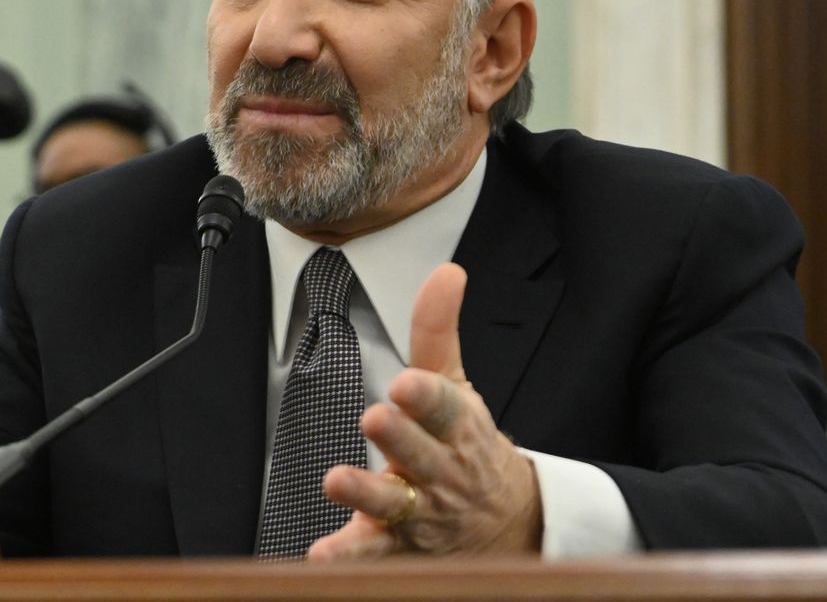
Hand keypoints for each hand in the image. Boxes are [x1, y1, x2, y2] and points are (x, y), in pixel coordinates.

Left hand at [307, 262, 542, 559]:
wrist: (507, 526)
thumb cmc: (467, 445)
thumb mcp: (457, 386)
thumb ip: (438, 330)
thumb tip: (447, 270)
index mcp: (455, 427)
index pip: (445, 408)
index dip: (428, 396)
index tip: (407, 383)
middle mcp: (440, 471)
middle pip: (421, 454)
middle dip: (402, 438)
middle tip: (377, 417)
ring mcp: (422, 513)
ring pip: (396, 505)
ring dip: (367, 494)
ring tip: (337, 481)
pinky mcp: (399, 547)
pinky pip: (373, 553)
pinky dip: (348, 555)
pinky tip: (319, 554)